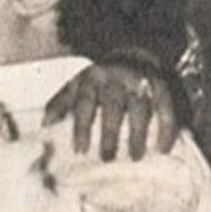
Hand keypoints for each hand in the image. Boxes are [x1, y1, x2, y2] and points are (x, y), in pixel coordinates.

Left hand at [43, 55, 178, 160]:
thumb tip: (44, 124)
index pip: (84, 102)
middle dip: (109, 132)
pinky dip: (166, 129)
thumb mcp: (78, 84)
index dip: (81, 126)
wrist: (136, 53)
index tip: (80, 151)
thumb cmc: (102, 79)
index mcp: (93, 78)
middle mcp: (117, 77)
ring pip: (140, 107)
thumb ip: (61, 102)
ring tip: (135, 157)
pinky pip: (166, 109)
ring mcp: (141, 80)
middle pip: (112, 105)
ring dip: (137, 133)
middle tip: (107, 158)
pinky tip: (163, 149)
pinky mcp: (162, 87)